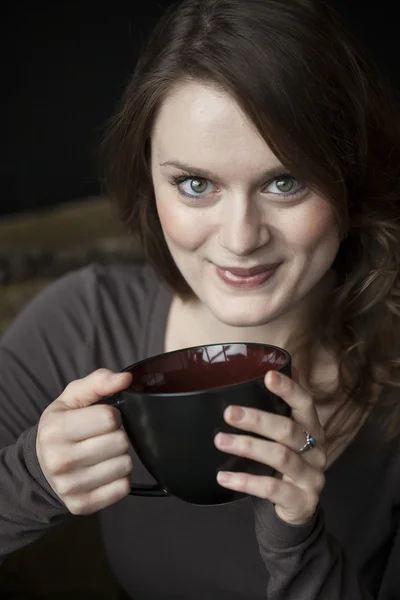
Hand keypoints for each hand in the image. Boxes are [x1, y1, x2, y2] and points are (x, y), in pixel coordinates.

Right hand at [36, 369, 132, 514]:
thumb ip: (99, 381)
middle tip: (104, 437)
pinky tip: (105, 471)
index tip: (103, 418)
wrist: (42, 464)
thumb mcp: (73, 397)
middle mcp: (59, 460)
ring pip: (124, 466)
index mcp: (56, 429)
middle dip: (118, 435)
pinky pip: (122, 489)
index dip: (113, 415)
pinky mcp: (81, 505)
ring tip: (104, 454)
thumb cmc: (63, 425)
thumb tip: (126, 379)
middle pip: (120, 442)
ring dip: (120, 457)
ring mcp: (69, 487)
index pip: (110, 418)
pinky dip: (120, 478)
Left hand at [214, 369, 326, 524]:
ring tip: (220, 441)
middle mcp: (317, 451)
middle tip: (229, 413)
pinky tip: (224, 477)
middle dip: (257, 419)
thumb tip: (248, 384)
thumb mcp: (284, 441)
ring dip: (247, 447)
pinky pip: (271, 489)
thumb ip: (273, 417)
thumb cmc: (284, 466)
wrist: (298, 510)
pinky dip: (245, 482)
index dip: (289, 390)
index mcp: (313, 429)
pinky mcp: (303, 501)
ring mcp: (312, 477)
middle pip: (288, 430)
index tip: (268, 376)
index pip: (305, 404)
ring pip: (280, 457)